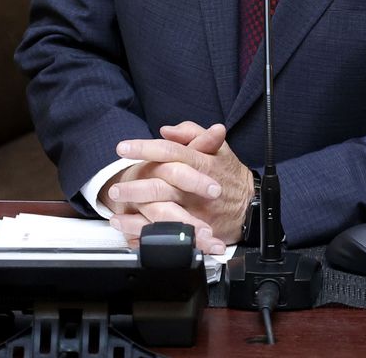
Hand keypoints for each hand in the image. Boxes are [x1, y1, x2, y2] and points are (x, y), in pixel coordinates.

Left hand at [100, 122, 253, 253]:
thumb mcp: (218, 148)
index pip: (169, 151)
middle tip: (114, 187)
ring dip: (137, 215)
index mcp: (200, 163)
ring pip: (162, 211)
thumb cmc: (230, 176)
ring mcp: (195, 210)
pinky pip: (169, 234)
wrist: (251, 207)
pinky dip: (149, 234)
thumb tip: (166, 130)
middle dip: (135, 186)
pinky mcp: (196, 230)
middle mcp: (195, 187)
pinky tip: (132, 233)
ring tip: (116, 215)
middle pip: (161, 184)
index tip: (123, 147)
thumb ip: (192, 134)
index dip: (144, 148)